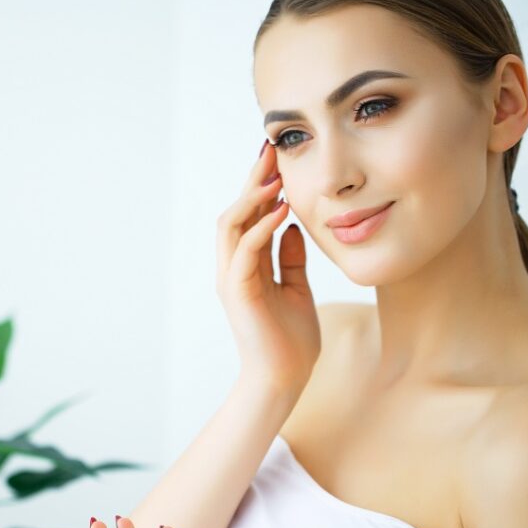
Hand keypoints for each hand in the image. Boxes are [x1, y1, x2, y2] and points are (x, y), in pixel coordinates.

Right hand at [216, 139, 319, 395]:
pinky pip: (245, 250)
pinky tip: (282, 210)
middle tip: (271, 148)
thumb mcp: (296, 289)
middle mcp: (233, 267)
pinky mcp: (238, 292)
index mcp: (246, 266)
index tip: (278, 157)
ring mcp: (232, 278)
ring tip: (275, 176)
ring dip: (252, 198)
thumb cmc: (291, 341)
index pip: (249, 216)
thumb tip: (295, 227)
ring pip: (231, 225)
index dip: (261, 185)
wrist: (284, 379)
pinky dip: (261, 227)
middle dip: (253, 179)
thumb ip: (290, 259)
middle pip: (235, 211)